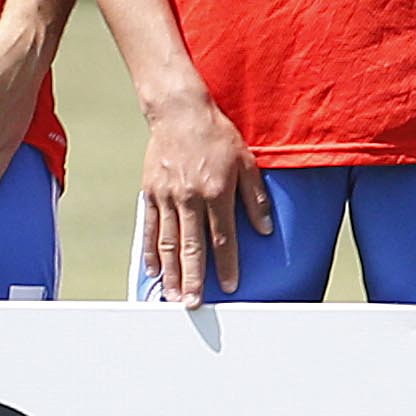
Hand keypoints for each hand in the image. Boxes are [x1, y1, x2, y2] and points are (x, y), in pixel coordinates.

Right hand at [139, 87, 274, 304]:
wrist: (179, 111)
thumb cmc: (217, 135)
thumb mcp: (246, 161)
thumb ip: (255, 198)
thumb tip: (265, 229)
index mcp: (217, 191)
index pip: (222, 237)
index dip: (227, 264)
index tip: (230, 287)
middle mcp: (190, 197)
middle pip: (192, 246)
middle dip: (194, 279)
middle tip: (194, 304)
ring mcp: (167, 196)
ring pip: (167, 242)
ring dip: (171, 272)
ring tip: (172, 295)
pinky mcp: (151, 192)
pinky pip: (150, 227)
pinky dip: (151, 251)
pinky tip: (153, 271)